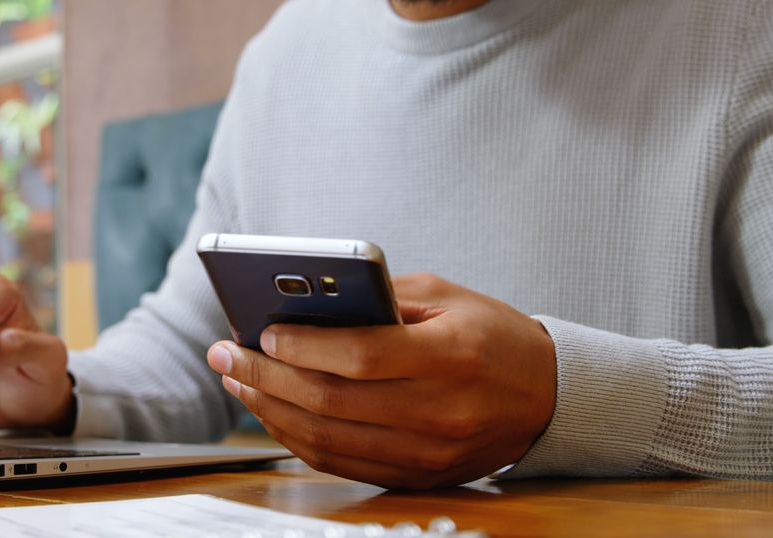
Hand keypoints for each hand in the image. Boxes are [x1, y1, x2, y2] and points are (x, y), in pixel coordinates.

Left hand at [206, 273, 555, 488]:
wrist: (548, 398)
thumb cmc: (493, 336)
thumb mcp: (448, 297)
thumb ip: (381, 299)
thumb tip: (306, 305)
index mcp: (450, 357)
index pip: (360, 356)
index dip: (303, 345)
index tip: (261, 330)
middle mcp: (439, 412)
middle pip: (332, 401)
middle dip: (265, 375)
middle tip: (223, 354)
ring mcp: (428, 453)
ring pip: (328, 439)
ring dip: (270, 410)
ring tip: (237, 380)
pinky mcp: (418, 476)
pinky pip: (342, 463)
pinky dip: (297, 439)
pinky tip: (272, 412)